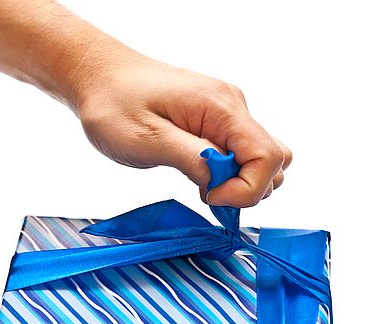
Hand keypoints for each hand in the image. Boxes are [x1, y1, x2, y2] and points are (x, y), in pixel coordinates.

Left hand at [73, 54, 292, 207]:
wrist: (99, 77)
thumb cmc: (114, 104)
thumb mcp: (146, 139)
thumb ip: (191, 159)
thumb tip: (221, 180)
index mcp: (220, 107)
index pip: (267, 157)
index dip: (246, 189)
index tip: (210, 197)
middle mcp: (232, 107)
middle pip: (274, 160)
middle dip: (248, 189)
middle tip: (206, 194)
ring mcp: (227, 114)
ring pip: (261, 160)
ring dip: (239, 183)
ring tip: (202, 185)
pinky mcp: (217, 123)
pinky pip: (241, 155)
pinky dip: (228, 175)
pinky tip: (199, 175)